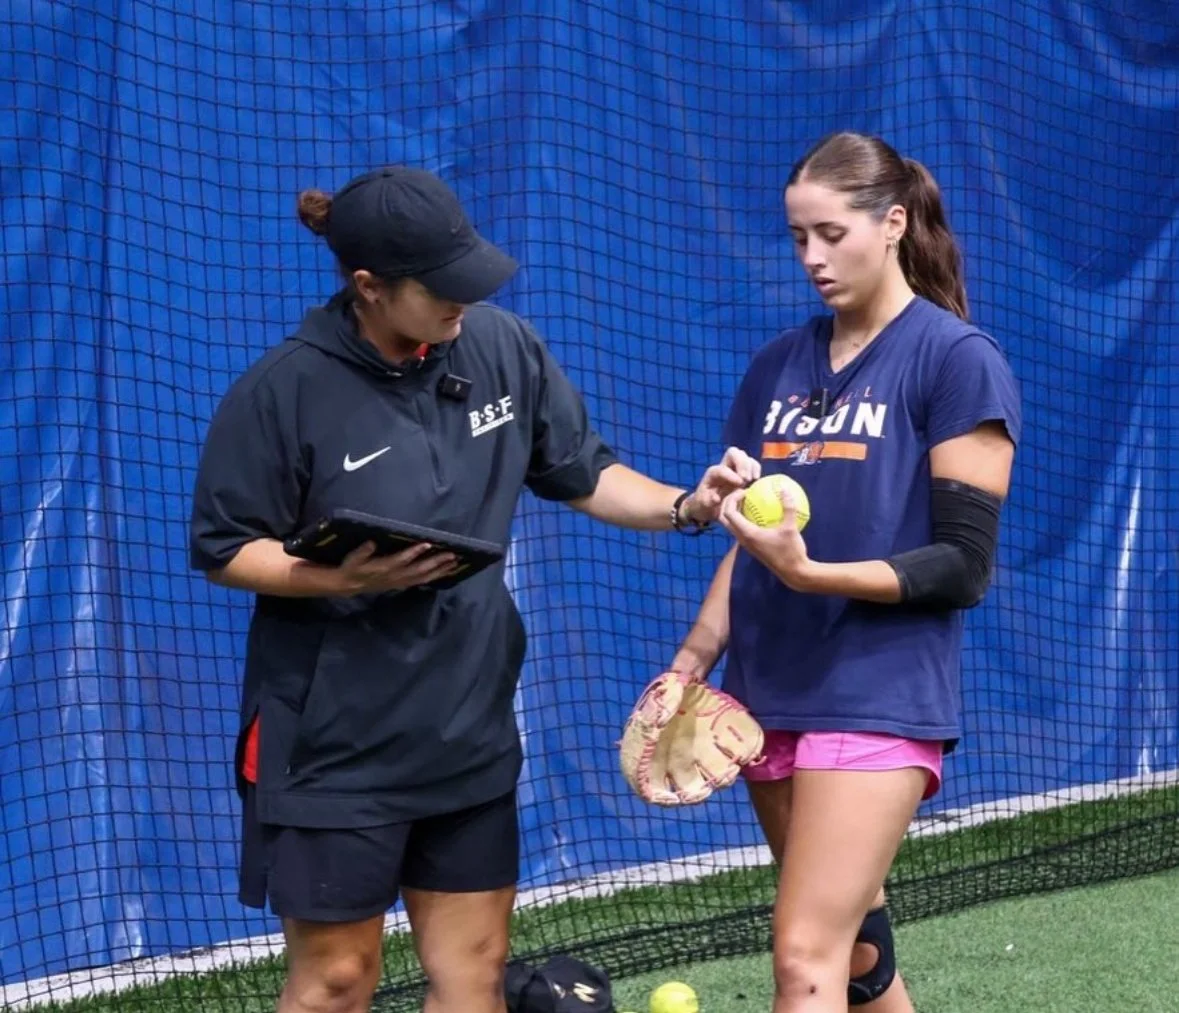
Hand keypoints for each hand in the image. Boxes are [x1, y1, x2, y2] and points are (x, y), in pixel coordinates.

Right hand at [329, 541, 460, 595]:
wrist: (348, 585)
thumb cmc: (352, 567)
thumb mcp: (353, 558)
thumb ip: (362, 551)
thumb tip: (371, 543)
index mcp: (384, 568)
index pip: (402, 560)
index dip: (414, 552)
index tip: (427, 544)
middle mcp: (395, 576)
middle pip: (419, 569)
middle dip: (436, 562)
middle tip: (452, 555)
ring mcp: (400, 581)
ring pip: (424, 577)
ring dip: (440, 570)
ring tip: (455, 563)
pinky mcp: (402, 584)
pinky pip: (422, 581)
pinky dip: (435, 577)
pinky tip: (445, 572)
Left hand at [683, 446, 761, 523]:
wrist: (708, 505)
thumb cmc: (705, 504)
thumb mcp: (703, 506)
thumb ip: (708, 502)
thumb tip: (716, 498)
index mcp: (712, 474)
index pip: (722, 469)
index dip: (731, 475)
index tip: (740, 484)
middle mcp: (723, 467)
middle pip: (732, 453)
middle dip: (742, 463)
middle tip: (747, 479)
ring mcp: (733, 468)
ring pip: (743, 455)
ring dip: (750, 465)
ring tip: (752, 479)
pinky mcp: (742, 472)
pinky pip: (751, 463)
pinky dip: (755, 467)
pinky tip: (756, 478)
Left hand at [716, 485, 811, 589]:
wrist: (793, 573)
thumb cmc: (791, 551)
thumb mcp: (791, 527)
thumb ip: (788, 507)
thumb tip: (785, 488)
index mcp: (747, 534)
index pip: (728, 513)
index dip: (732, 498)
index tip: (745, 490)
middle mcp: (742, 539)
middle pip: (724, 518)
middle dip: (728, 503)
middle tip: (742, 493)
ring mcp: (746, 544)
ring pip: (731, 525)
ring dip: (734, 510)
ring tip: (747, 499)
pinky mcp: (752, 546)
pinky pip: (741, 529)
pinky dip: (743, 518)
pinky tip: (759, 512)